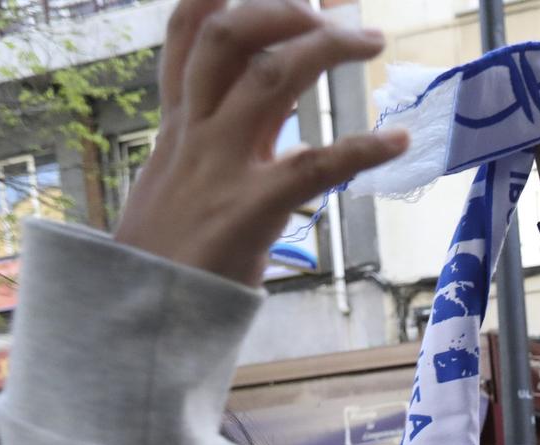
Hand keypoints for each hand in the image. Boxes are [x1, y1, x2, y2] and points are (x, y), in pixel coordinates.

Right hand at [113, 0, 406, 287]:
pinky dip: (362, 147)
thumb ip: (215, 133)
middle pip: (229, 35)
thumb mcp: (177, 177)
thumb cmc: (165, 253)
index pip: (190, 28)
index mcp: (178, 122)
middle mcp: (196, 131)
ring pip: (268, 78)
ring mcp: (219, 167)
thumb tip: (270, 98)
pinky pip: (313, 166)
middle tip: (338, 9)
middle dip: (283, 7)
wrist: (141, 318)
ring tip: (371, 41)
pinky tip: (398, 140)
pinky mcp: (250, 210)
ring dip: (326, 49)